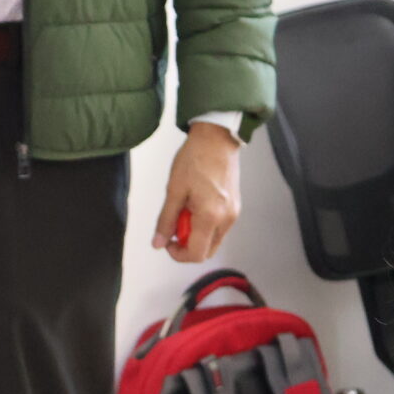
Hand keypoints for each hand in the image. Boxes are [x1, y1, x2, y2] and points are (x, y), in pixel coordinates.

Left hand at [153, 122, 240, 263]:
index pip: (196, 254)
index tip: (168, 242)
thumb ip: (166, 220)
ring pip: (213, 239)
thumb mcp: (174, 190)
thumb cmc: (196, 158)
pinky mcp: (235, 207)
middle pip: (206, 251)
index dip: (178, 254)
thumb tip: (158, 242)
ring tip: (187, 208)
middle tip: (176, 225)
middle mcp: (226, 219)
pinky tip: (197, 204)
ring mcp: (233, 213)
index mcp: (211, 216)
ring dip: (197, 233)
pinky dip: (205, 223)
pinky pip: (219, 226)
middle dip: (188, 245)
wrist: (217, 138)